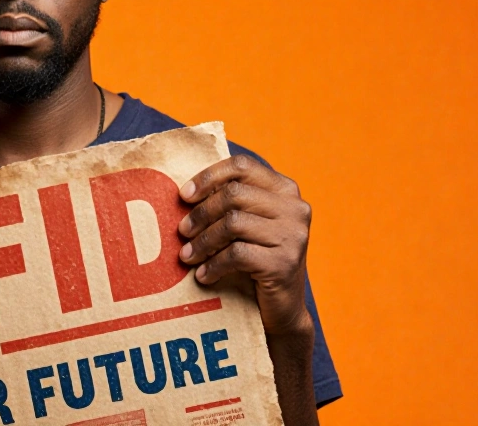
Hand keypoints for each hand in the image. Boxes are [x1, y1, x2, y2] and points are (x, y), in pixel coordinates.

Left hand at [178, 154, 313, 336]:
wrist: (282, 310)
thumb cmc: (257, 261)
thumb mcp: (248, 225)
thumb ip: (231, 203)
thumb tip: (186, 192)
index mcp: (285, 189)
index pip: (242, 167)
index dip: (209, 177)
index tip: (184, 195)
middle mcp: (295, 208)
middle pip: (233, 195)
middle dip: (201, 213)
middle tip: (182, 231)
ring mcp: (293, 235)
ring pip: (232, 223)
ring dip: (203, 241)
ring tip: (187, 255)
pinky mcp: (285, 263)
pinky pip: (237, 254)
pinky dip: (214, 264)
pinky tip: (203, 275)